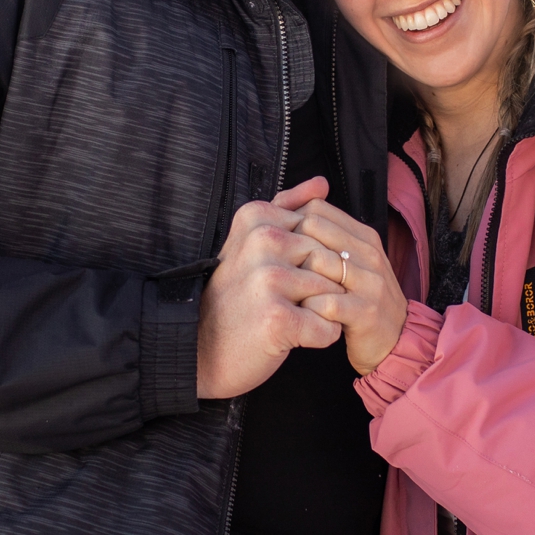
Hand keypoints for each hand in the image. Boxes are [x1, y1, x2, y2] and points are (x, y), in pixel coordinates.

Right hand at [197, 178, 346, 399]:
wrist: (201, 352)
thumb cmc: (234, 298)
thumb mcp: (252, 242)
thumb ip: (288, 209)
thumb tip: (322, 183)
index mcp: (257, 219)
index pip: (320, 233)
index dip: (312, 263)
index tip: (284, 279)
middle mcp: (262, 243)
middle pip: (331, 262)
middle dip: (322, 289)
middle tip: (289, 305)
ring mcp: (269, 280)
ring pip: (334, 293)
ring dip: (320, 313)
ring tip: (288, 319)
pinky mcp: (277, 318)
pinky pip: (328, 326)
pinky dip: (319, 338)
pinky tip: (291, 337)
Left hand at [293, 198, 406, 377]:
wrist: (396, 342)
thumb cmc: (361, 301)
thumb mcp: (349, 263)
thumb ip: (324, 238)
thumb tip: (283, 207)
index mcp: (364, 237)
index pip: (316, 208)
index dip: (290, 222)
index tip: (279, 246)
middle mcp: (369, 253)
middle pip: (312, 227)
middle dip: (289, 246)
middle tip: (279, 270)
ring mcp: (370, 282)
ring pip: (316, 260)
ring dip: (294, 277)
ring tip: (287, 292)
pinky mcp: (366, 312)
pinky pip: (323, 301)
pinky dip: (306, 307)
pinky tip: (301, 313)